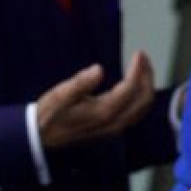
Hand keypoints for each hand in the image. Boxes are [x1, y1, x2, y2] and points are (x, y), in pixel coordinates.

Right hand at [36, 52, 155, 150]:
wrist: (42, 137)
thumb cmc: (49, 114)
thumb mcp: (59, 95)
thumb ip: (79, 83)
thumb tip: (98, 70)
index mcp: (103, 112)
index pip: (131, 89)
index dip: (138, 69)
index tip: (138, 53)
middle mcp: (113, 123)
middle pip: (144, 100)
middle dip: (148, 76)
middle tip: (142, 57)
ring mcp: (114, 128)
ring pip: (142, 108)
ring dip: (146, 86)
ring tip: (142, 67)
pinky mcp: (112, 129)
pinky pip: (136, 113)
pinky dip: (140, 96)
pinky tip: (134, 84)